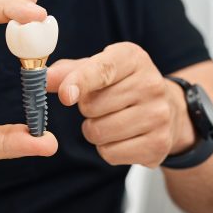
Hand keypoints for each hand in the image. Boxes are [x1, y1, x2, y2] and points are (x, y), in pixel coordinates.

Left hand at [47, 42, 192, 167]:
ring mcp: (159, 115)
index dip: (80, 82)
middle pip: (93, 106)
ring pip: (99, 132)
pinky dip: (108, 149)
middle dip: (87, 109)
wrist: (169, 110)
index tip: (66, 96)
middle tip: (103, 105)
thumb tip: (44, 79)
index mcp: (133, 58)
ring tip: (112, 120)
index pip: (102, 70)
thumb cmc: (123, 86)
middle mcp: (151, 84)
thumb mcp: (99, 69)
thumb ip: (69, 72)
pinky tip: (122, 137)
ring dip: (95, 130)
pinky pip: (111, 153)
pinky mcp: (159, 144)